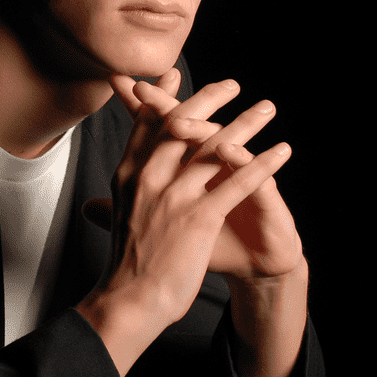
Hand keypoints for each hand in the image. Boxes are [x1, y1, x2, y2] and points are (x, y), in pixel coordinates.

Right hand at [78, 71, 293, 358]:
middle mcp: (148, 177)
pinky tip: (281, 151)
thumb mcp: (114, 223)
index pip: (146, 125)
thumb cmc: (125, 265)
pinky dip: (263, 164)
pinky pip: (238, 182)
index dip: (163, 98)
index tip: (175, 77)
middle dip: (209, 100)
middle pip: (181, 124)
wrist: (130, 299)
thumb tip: (95, 205)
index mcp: (127, 175)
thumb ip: (111, 204)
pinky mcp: (199, 217)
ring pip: (214, 147)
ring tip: (266, 109)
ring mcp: (174, 195)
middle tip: (232, 84)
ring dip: (246, 124)